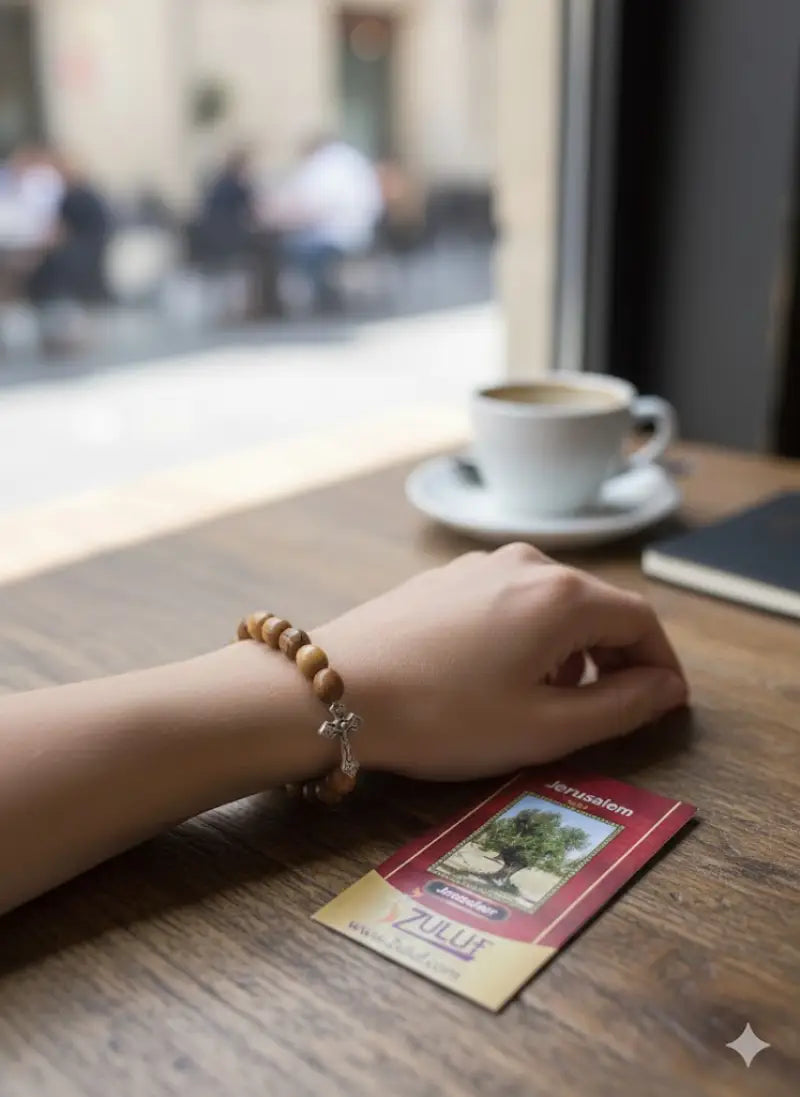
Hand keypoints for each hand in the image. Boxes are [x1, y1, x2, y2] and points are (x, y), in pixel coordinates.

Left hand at [315, 544, 687, 779]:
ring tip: (552, 699)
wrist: (334, 690)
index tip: (664, 704)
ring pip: (553, 602)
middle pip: (598, 606)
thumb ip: (620, 707)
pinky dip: (528, 635)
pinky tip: (500, 675)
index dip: (662, 665)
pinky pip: (510, 600)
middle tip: (614, 709)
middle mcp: (526, 564)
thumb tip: (665, 688)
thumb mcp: (544, 727)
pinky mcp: (445, 579)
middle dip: (616, 658)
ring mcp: (479, 566)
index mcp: (562, 596)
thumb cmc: (441, 715)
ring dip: (571, 648)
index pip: (641, 621)